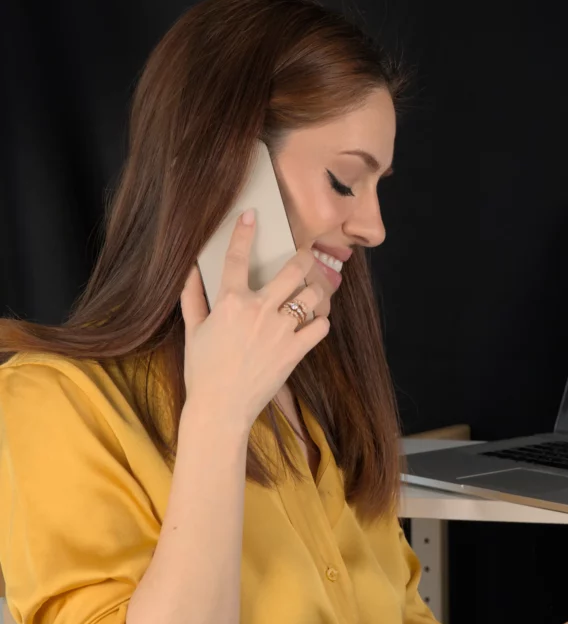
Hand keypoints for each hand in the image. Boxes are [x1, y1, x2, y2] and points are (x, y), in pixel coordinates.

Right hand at [179, 209, 329, 430]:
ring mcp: (281, 330)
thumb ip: (193, 298)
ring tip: (315, 289)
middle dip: (304, 257)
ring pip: (312, 295)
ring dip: (316, 289)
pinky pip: (320, 326)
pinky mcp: (296, 350)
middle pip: (293, 270)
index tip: (253, 214)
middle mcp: (259, 310)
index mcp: (231, 302)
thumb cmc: (203, 370)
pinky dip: (321, 321)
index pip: (236, 258)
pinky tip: (314, 321)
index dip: (244, 233)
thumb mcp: (193, 331)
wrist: (220, 408)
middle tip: (306, 256)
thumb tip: (190, 270)